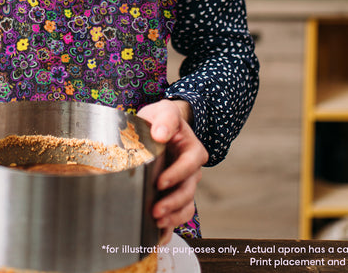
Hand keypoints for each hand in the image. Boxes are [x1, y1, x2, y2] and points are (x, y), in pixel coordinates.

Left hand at [137, 99, 207, 242]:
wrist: (160, 128)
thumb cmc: (162, 119)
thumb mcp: (165, 111)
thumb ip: (165, 119)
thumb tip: (161, 133)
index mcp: (192, 149)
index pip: (189, 164)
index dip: (176, 174)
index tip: (159, 182)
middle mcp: (192, 170)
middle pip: (188, 190)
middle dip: (172, 203)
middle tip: (155, 211)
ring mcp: (185, 184)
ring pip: (186, 205)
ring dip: (173, 217)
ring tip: (156, 223)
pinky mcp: (175, 194)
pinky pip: (179, 214)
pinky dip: (171, 226)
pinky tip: (159, 235)